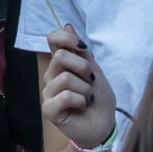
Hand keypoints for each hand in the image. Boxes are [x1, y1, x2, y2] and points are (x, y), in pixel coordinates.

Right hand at [40, 25, 116, 149]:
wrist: (104, 126)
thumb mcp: (95, 71)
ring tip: (87, 99)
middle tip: (90, 83)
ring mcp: (48, 92)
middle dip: (83, 68)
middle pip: (60, 56)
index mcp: (61, 64)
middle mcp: (51, 76)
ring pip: (65, 77)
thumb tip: (67, 25)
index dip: (66, 37)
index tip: (82, 47)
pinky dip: (80, 101)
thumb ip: (81, 51)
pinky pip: (65, 95)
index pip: (52, 39)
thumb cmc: (99, 100)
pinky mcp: (49, 109)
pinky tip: (81, 107)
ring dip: (85, 89)